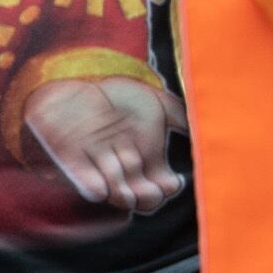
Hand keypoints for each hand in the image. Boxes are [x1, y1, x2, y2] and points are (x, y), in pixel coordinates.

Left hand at [22, 74, 186, 213]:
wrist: (84, 77)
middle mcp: (125, 166)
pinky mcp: (72, 158)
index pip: (161, 186)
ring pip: (114, 188)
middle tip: (151, 191)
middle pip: (138, 193)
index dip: (166, 188)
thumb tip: (199, 130)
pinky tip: (99, 190)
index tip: (172, 181)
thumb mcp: (155, 103)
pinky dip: (91, 185)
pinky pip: (83, 177)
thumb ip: (179, 117)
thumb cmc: (124, 93)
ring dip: (121, 194)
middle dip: (145, 195)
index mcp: (147, 158)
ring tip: (127, 196)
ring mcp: (99, 162)